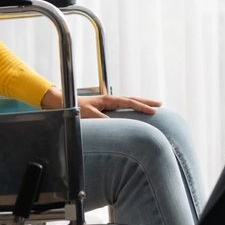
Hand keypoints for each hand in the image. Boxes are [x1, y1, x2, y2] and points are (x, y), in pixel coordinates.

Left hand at [39, 86, 161, 118]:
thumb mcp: (87, 115)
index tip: (154, 110)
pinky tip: (136, 111)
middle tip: (160, 103)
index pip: (129, 102)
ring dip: (141, 103)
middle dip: (146, 101)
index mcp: (108, 100)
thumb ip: (100, 120)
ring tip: (153, 106)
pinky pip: (123, 107)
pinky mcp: (105, 107)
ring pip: (128, 102)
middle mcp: (110, 100)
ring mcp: (108, 103)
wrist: (64, 102)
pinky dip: (132, 107)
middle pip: (132, 99)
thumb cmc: (74, 108)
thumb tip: (113, 125)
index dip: (142, 106)